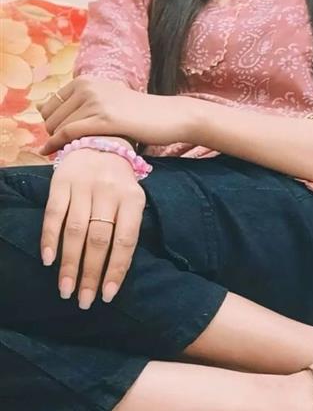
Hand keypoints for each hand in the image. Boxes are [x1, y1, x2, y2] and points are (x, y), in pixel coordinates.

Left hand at [37, 76, 184, 154]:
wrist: (169, 116)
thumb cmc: (139, 113)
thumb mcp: (107, 99)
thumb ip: (81, 102)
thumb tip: (41, 107)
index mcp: (87, 80)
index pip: (50, 104)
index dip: (51, 122)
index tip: (60, 136)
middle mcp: (88, 87)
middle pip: (51, 116)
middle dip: (54, 134)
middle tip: (68, 146)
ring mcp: (96, 102)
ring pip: (58, 126)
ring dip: (59, 142)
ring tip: (71, 151)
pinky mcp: (104, 119)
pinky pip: (68, 133)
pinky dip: (57, 145)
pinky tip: (54, 153)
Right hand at [40, 147, 146, 308]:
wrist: (101, 142)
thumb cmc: (119, 182)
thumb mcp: (133, 199)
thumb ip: (127, 227)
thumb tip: (117, 270)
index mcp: (133, 198)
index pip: (125, 240)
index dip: (116, 269)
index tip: (108, 296)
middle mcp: (109, 192)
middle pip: (99, 239)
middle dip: (90, 274)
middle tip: (83, 301)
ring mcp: (84, 186)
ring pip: (76, 231)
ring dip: (69, 264)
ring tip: (65, 289)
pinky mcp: (62, 181)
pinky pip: (54, 213)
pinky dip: (49, 238)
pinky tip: (48, 260)